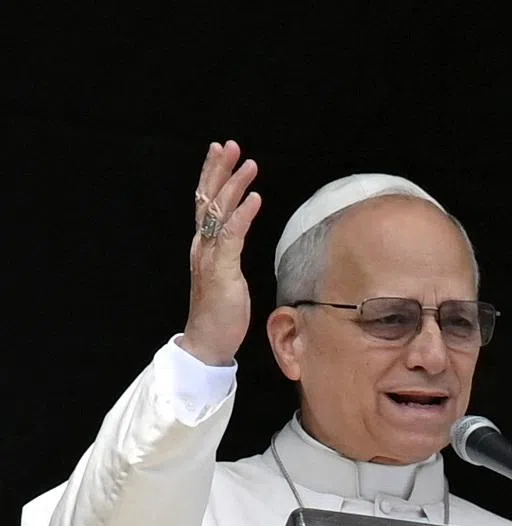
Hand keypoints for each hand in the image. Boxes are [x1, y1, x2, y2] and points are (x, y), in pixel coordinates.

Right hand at [180, 140, 261, 365]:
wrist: (207, 341)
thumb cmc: (220, 313)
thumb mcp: (227, 276)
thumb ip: (229, 253)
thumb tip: (237, 236)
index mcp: (204, 246)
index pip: (206, 204)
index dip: (213, 176)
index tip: (222, 153)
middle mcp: (203, 246)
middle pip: (208, 199)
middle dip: (219, 169)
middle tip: (229, 145)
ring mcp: (210, 256)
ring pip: (219, 212)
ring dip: (235, 185)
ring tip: (249, 164)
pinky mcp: (221, 270)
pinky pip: (232, 236)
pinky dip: (243, 215)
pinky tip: (256, 198)